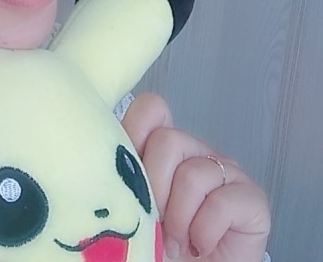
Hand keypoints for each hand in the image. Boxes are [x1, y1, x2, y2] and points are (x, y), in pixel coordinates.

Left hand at [122, 93, 270, 261]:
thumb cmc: (160, 244)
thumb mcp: (133, 206)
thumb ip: (124, 177)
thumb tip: (102, 165)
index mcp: (163, 148)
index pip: (152, 109)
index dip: (136, 130)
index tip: (126, 172)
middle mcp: (195, 151)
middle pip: (167, 140)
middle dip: (154, 188)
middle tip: (153, 223)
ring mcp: (226, 171)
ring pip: (193, 173)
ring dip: (178, 218)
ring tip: (175, 243)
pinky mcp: (252, 198)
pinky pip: (223, 202)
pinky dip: (204, 231)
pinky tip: (199, 245)